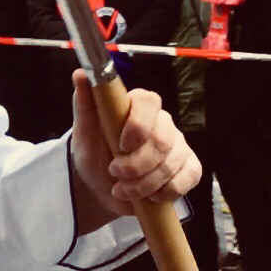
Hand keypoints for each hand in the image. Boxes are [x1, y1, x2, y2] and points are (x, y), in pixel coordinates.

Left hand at [69, 75, 199, 218]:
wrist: (102, 186)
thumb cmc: (95, 152)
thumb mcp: (84, 132)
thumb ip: (85, 103)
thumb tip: (81, 73)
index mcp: (138, 105)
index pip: (148, 102)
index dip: (138, 125)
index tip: (121, 145)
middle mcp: (162, 122)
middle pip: (162, 139)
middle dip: (138, 164)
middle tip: (115, 174)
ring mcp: (178, 145)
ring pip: (173, 162)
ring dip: (145, 183)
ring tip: (122, 191)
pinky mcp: (188, 167)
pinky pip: (190, 176)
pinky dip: (168, 191)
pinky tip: (150, 197)